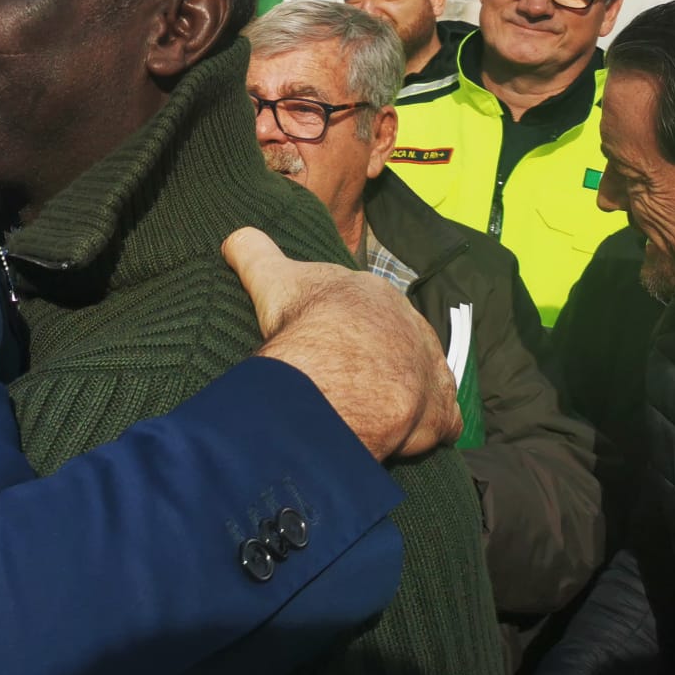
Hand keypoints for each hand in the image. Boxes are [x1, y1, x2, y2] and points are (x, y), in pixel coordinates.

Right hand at [223, 227, 460, 460]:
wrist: (333, 374)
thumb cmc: (304, 323)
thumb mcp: (271, 278)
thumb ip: (254, 252)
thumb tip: (232, 237)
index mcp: (376, 294)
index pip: (366, 308)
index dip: (345, 327)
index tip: (326, 344)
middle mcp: (411, 325)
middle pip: (395, 343)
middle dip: (376, 360)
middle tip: (343, 383)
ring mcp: (429, 368)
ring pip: (420, 379)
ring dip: (402, 394)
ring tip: (371, 413)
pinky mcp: (439, 411)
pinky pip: (442, 420)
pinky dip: (427, 429)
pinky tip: (403, 437)